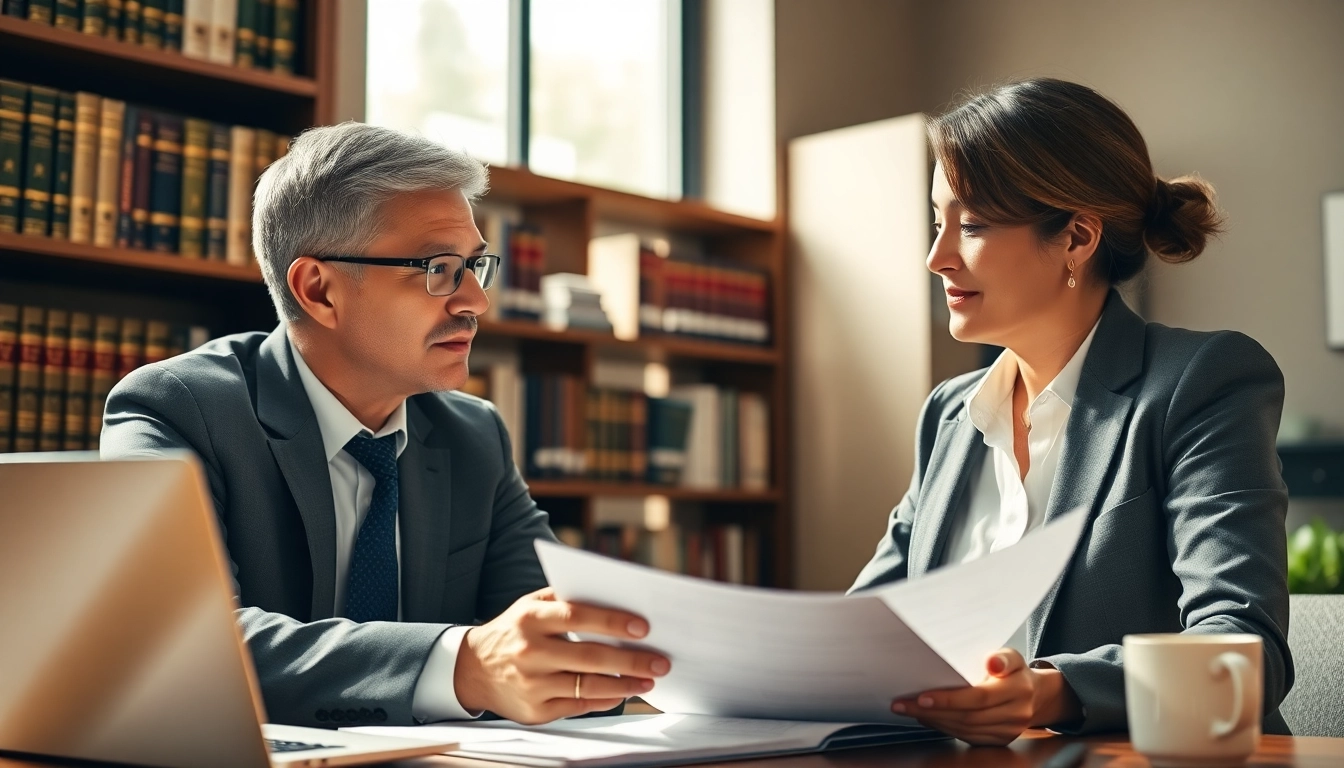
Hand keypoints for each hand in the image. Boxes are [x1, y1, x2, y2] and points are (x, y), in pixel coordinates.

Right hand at [453, 587, 671, 723]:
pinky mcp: (535, 711)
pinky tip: (622, 692)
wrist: (472, 670)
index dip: (612, 621)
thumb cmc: (513, 631)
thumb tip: (613, 597)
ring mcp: (532, 685)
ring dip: (625, 685)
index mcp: (530, 619)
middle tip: (660, 661)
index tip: (643, 627)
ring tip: (649, 680)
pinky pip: (579, 706)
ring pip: (588, 687)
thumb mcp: (529, 605)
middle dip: (631, 660)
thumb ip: (564, 598)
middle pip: (590, 657)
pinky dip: (604, 700)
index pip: (577, 616)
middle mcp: (529, 652)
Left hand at [891, 648, 1079, 745]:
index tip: (921, 696)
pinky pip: (967, 737)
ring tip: (910, 709)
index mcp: (1017, 690)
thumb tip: (992, 663)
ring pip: (964, 730)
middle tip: (903, 704)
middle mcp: (1014, 714)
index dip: (948, 699)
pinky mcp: (998, 741)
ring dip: (933, 721)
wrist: (1035, 695)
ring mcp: (1007, 731)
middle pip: (966, 717)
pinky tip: (928, 718)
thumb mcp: (1012, 656)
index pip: (978, 698)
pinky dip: (944, 728)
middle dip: (931, 711)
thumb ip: (1002, 657)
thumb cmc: (1014, 671)